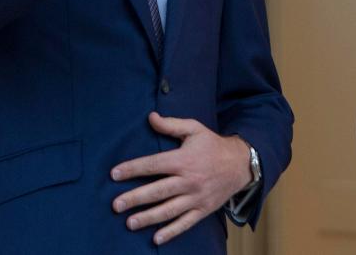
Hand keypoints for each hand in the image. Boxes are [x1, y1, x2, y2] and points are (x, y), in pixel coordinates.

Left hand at [111, 112, 251, 244]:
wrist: (241, 163)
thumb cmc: (213, 145)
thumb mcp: (194, 129)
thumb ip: (171, 125)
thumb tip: (150, 117)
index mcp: (184, 159)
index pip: (154, 164)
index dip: (133, 168)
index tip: (114, 174)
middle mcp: (189, 180)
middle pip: (158, 191)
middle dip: (135, 198)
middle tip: (116, 205)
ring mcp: (196, 197)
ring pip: (169, 210)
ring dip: (148, 218)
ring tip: (129, 223)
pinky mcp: (203, 209)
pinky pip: (186, 223)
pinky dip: (171, 232)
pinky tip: (156, 239)